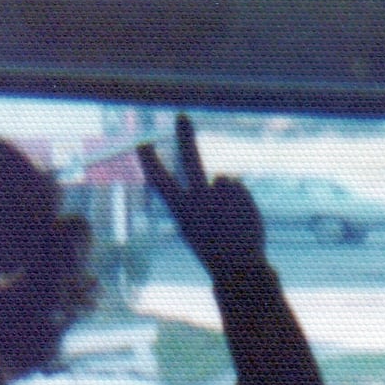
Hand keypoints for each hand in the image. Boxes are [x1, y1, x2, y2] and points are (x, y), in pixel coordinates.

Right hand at [138, 113, 265, 280]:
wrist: (240, 267)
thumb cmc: (212, 250)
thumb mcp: (194, 229)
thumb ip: (199, 202)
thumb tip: (219, 177)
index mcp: (182, 211)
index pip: (161, 181)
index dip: (151, 163)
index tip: (144, 145)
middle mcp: (200, 199)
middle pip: (191, 160)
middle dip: (185, 137)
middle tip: (181, 118)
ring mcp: (222, 195)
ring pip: (222, 180)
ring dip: (225, 193)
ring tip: (229, 217)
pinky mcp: (241, 193)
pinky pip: (237, 187)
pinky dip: (239, 199)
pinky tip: (240, 217)